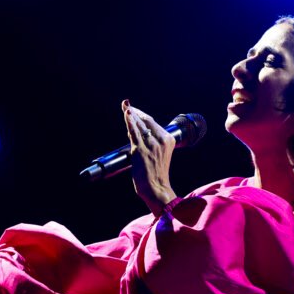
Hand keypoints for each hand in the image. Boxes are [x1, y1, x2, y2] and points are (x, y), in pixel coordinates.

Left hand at [122, 100, 177, 215]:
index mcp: (169, 140)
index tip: (134, 109)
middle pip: (146, 121)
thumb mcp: (159, 154)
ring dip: (130, 114)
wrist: (156, 188)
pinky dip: (129, 122)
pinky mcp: (141, 150)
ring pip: (139, 125)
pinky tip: (126, 113)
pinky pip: (134, 133)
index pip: (153, 123)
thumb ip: (151, 143)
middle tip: (126, 104)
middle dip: (135, 112)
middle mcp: (161, 140)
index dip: (142, 115)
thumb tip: (135, 132)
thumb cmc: (156, 174)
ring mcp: (151, 145)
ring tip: (124, 106)